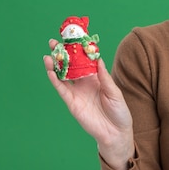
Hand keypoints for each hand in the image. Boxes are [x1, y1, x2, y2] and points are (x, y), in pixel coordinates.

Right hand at [44, 39, 133, 169]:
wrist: (115, 132)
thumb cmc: (119, 112)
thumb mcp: (115, 92)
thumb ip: (105, 77)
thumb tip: (98, 59)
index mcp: (97, 78)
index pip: (85, 60)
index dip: (79, 50)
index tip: (73, 37)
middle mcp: (85, 83)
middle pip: (71, 66)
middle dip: (63, 54)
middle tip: (54, 41)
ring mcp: (77, 92)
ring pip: (63, 76)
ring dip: (55, 65)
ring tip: (49, 54)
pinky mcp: (71, 102)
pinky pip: (61, 89)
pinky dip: (55, 79)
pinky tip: (50, 70)